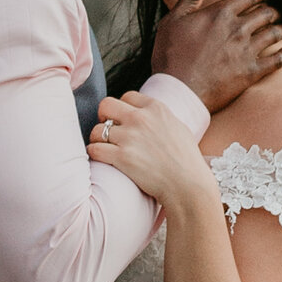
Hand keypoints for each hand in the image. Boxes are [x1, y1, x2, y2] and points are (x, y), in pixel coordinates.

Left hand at [87, 91, 215, 212]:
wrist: (188, 185)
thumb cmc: (187, 160)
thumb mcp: (179, 127)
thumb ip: (161, 118)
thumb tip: (149, 114)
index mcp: (156, 108)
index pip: (127, 96)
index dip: (122, 107)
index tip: (122, 119)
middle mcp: (141, 119)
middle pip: (106, 105)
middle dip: (103, 116)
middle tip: (107, 129)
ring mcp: (130, 138)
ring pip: (96, 130)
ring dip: (97, 138)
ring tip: (104, 147)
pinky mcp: (121, 157)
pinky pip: (94, 149)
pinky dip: (94, 154)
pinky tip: (101, 157)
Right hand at [151, 0, 281, 112]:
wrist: (177, 91)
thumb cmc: (171, 56)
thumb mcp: (173, 20)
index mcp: (220, 13)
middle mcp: (238, 28)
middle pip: (266, 12)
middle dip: (272, 10)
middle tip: (274, 12)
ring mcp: (247, 50)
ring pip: (275, 33)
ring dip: (281, 29)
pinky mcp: (252, 72)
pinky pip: (277, 60)